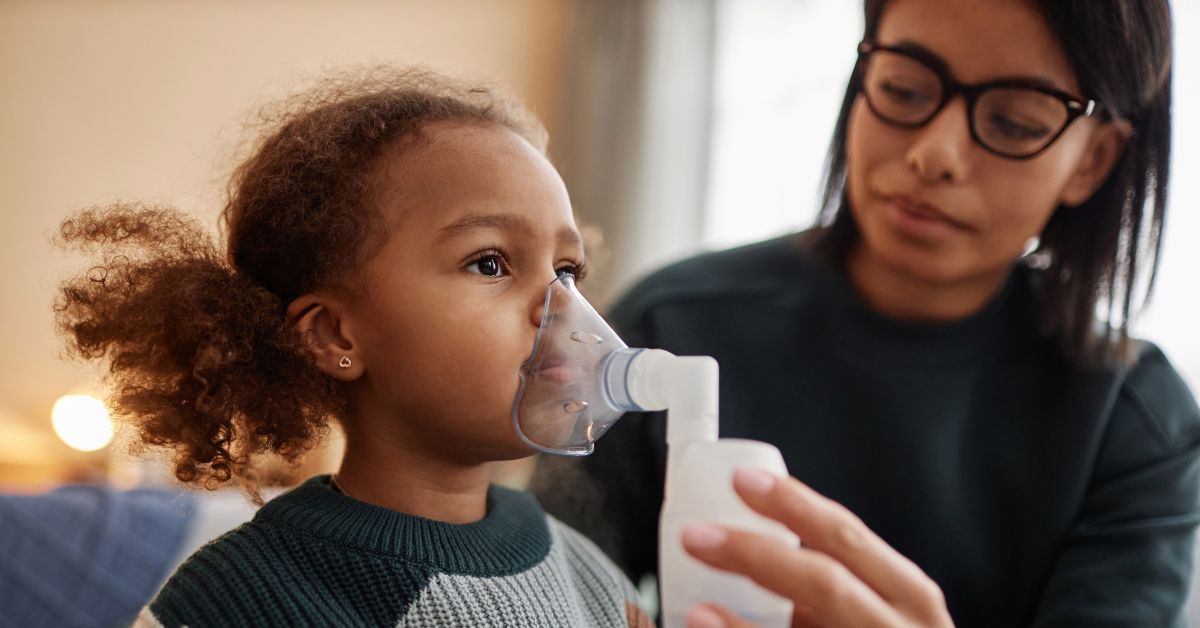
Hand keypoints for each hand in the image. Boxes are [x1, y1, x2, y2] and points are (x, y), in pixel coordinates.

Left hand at [680, 468, 953, 627]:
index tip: (741, 480)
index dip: (793, 505)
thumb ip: (828, 585)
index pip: (848, 537)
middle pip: (826, 584)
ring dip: (743, 625)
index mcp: (910, 598)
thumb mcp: (877, 609)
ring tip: (694, 610)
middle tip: (696, 536)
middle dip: (756, 555)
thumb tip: (754, 545)